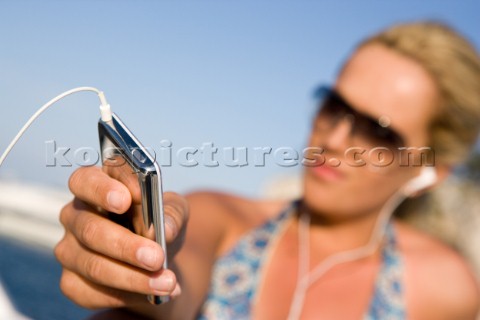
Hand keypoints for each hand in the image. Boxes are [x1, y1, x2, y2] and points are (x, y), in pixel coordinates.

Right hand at [54, 166, 188, 308]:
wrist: (159, 261)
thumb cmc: (160, 224)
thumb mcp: (174, 212)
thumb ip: (173, 213)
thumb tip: (166, 229)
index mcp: (95, 187)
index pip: (86, 180)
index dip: (105, 188)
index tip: (132, 197)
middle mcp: (76, 215)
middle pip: (89, 229)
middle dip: (126, 245)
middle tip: (156, 257)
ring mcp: (70, 249)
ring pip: (94, 265)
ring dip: (134, 278)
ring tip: (167, 282)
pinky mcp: (71, 282)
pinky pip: (92, 293)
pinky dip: (129, 295)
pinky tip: (154, 293)